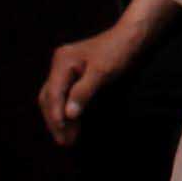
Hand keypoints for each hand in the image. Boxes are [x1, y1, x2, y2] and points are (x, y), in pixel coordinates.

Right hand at [38, 0, 170, 146]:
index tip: (63, 135)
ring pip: (55, 98)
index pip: (53, 93)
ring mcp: (66, 69)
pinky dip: (67, 112)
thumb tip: (68, 115)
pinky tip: (73, 125)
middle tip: (65, 143)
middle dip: (55, 121)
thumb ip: (84, 92)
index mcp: (63, 61)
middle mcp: (60, 64)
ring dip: (60, 119)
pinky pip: (64, 96)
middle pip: (49, 97)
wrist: (132, 38)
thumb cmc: (119, 51)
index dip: (56, 116)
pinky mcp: (74, 75)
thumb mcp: (103, 72)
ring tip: (68, 140)